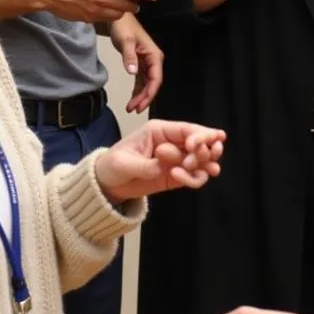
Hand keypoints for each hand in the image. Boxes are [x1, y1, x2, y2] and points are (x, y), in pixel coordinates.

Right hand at [39, 0, 158, 22]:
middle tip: (136, 3)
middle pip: (127, 6)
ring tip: (121, 6)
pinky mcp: (87, 18)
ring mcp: (94, 10)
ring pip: (118, 15)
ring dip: (123, 11)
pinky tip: (107, 9)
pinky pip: (106, 20)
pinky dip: (110, 16)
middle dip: (134, 5)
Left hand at [94, 120, 224, 203]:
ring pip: (202, 159)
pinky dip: (196, 179)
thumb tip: (166, 167)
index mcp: (159, 131)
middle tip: (191, 162)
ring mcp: (176, 160)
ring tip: (204, 171)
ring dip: (206, 165)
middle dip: (205, 151)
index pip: (187, 129)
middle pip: (201, 142)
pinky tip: (182, 180)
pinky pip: (195, 176)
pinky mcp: (177, 175)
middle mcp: (172, 143)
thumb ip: (146, 165)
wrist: (107, 184)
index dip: (199, 136)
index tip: (195, 149)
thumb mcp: (123, 164)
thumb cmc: (112, 165)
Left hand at [108, 15, 163, 112]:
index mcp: (154, 56)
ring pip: (147, 84)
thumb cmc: (123, 27)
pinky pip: (141, 81)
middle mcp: (154, 61)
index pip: (156, 79)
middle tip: (133, 110)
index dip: (149, 94)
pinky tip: (131, 100)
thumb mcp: (125, 41)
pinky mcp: (140, 64)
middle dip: (144, 98)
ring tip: (130, 108)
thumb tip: (133, 72)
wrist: (119, 18)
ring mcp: (148, 63)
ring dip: (140, 97)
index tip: (141, 106)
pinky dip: (137, 91)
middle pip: (152, 84)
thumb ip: (129, 56)